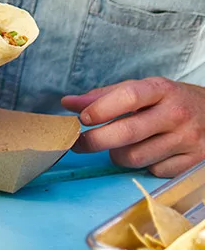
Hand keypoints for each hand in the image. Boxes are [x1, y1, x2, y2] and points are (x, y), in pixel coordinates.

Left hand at [62, 77, 204, 176]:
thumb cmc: (169, 100)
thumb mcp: (142, 89)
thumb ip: (105, 96)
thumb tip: (68, 103)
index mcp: (160, 89)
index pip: (128, 97)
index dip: (101, 109)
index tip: (82, 118)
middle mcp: (175, 114)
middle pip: (128, 132)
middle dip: (96, 140)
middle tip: (78, 143)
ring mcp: (187, 140)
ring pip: (137, 157)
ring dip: (116, 155)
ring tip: (115, 146)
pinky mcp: (194, 162)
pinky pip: (155, 171)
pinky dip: (142, 165)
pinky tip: (144, 153)